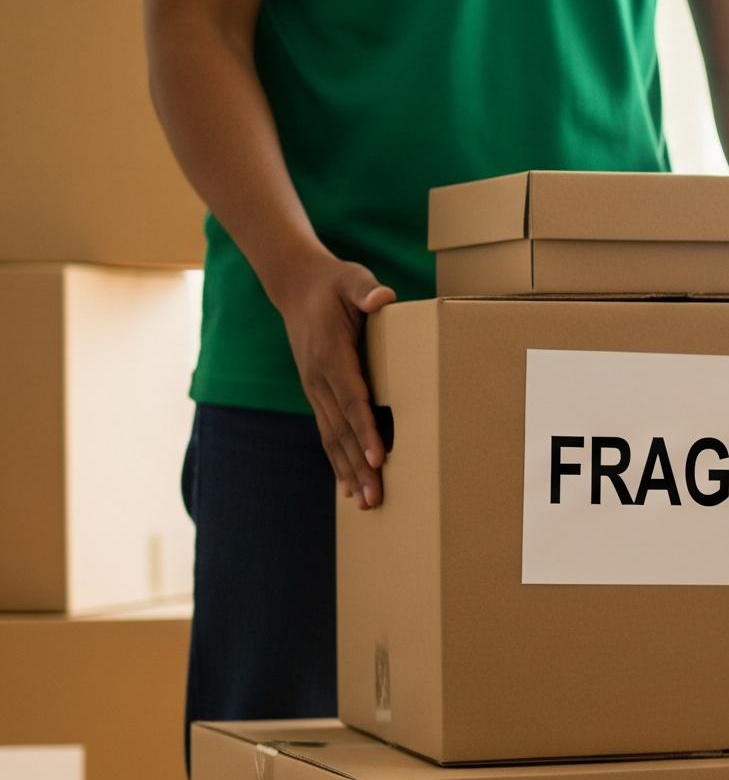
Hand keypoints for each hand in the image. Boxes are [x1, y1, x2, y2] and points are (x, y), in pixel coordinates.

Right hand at [264, 255, 397, 507]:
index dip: (366, 430)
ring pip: (332, 437)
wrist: (297, 285)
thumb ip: (365, 289)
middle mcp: (319, 379)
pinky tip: (349, 485)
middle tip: (377, 498)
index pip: (353, 399)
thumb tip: (381, 298)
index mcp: (332, 355)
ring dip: (349, 471)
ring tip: (365, 502)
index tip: (380, 458)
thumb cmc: (333, 284)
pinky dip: (338, 460)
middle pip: (342, 430)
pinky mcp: (317, 394)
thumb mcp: (351, 278)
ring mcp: (315, 389)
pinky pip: (328, 431)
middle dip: (360, 465)